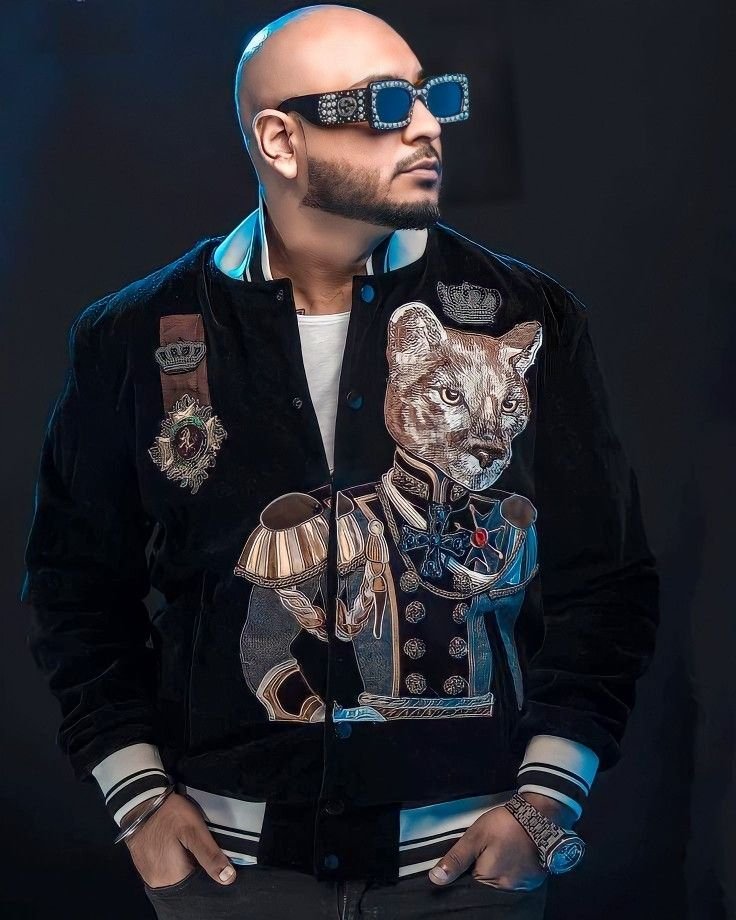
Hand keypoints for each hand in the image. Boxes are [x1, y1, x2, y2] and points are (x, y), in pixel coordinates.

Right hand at [121, 792, 236, 888]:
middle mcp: (156, 881)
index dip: (208, 874)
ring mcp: (147, 872)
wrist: (141, 799)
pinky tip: (179, 844)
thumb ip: (210, 856)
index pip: (197, 886)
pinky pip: (164, 867)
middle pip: (186, 881)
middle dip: (197, 867)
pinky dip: (174, 859)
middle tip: (202, 846)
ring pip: (176, 874)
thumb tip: (228, 878)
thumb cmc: (169, 814)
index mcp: (170, 878)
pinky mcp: (143, 862)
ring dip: (186, 862)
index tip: (216, 860)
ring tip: (191, 844)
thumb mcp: (194, 830)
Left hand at [428, 792, 573, 890]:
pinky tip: (514, 854)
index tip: (475, 851)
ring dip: (500, 868)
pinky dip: (514, 869)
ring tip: (503, 849)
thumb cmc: (504, 824)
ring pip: (502, 881)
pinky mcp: (535, 880)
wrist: (540, 815)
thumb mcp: (475, 837)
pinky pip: (517, 879)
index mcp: (489, 879)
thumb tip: (435, 879)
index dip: (469, 865)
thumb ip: (456, 858)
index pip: (470, 881)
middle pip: (487, 882)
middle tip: (491, 846)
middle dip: (484, 867)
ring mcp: (523, 886)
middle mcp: (507, 889)